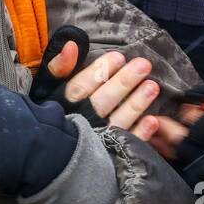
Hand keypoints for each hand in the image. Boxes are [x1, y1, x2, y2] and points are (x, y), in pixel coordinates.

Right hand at [29, 25, 169, 153]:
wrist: (52, 152)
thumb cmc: (55, 112)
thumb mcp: (50, 87)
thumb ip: (59, 67)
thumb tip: (71, 45)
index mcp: (63, 106)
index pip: (80, 87)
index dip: (100, 71)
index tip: (118, 56)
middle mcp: (79, 123)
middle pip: (102, 102)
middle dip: (123, 82)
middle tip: (143, 65)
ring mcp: (95, 142)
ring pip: (118, 122)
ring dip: (136, 104)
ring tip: (153, 86)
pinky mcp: (108, 158)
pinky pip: (126, 145)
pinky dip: (140, 133)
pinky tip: (153, 120)